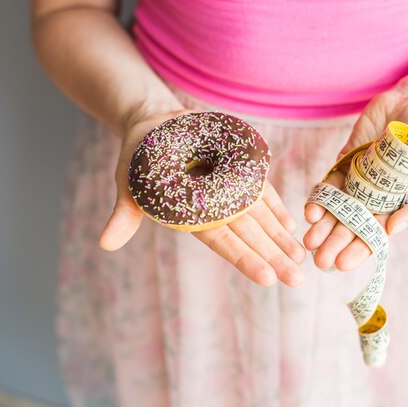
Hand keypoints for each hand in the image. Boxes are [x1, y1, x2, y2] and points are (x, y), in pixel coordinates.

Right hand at [99, 111, 306, 286]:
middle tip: (298, 280)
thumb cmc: (138, 157)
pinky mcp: (238, 171)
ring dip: (281, 237)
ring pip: (260, 217)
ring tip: (302, 257)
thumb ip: (124, 215)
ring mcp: (229, 190)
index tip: (268, 279)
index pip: (222, 241)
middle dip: (273, 256)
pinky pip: (261, 190)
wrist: (154, 125)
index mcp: (192, 216)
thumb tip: (105, 244)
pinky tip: (292, 226)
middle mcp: (215, 207)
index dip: (244, 258)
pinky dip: (276, 206)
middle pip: (248, 235)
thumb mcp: (129, 185)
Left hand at [303, 90, 407, 270]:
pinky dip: (319, 199)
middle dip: (334, 244)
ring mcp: (357, 183)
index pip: (375, 236)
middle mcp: (374, 200)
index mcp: (398, 209)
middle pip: (351, 227)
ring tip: (309, 242)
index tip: (342, 264)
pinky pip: (328, 186)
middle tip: (319, 260)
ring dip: (322, 227)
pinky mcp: (343, 165)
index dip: (359, 250)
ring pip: (335, 210)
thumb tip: (393, 230)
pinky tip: (311, 211)